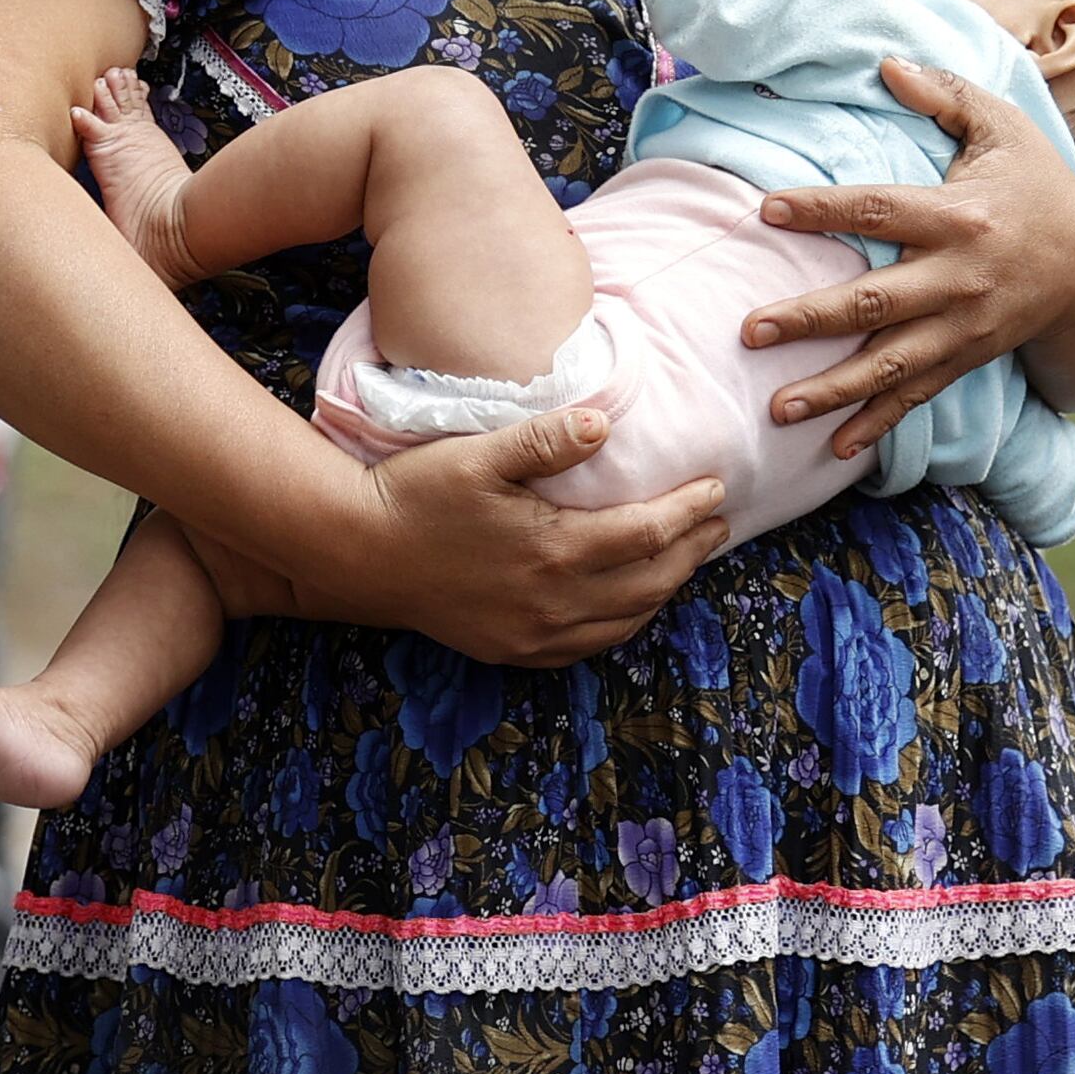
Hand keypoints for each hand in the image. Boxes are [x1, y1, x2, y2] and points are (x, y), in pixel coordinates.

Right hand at [303, 406, 731, 668]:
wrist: (356, 553)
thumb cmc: (417, 493)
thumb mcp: (480, 454)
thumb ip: (547, 440)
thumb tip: (605, 423)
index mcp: (555, 551)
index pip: (649, 534)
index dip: (691, 512)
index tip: (719, 489)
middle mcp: (554, 603)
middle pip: (650, 583)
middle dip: (691, 552)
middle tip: (718, 523)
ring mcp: (533, 635)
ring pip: (626, 621)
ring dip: (664, 589)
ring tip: (685, 558)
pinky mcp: (511, 650)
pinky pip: (588, 647)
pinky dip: (623, 623)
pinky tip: (630, 603)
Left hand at [744, 55, 1074, 456]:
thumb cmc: (1036, 185)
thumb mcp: (1003, 127)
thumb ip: (945, 93)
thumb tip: (885, 65)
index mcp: (959, 215)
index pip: (880, 208)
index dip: (823, 208)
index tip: (767, 209)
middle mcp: (959, 277)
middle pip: (876, 300)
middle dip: (812, 318)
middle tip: (750, 330)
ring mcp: (964, 326)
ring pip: (891, 363)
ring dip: (833, 388)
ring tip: (778, 407)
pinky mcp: (968, 358)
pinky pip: (918, 397)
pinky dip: (878, 425)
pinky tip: (835, 450)